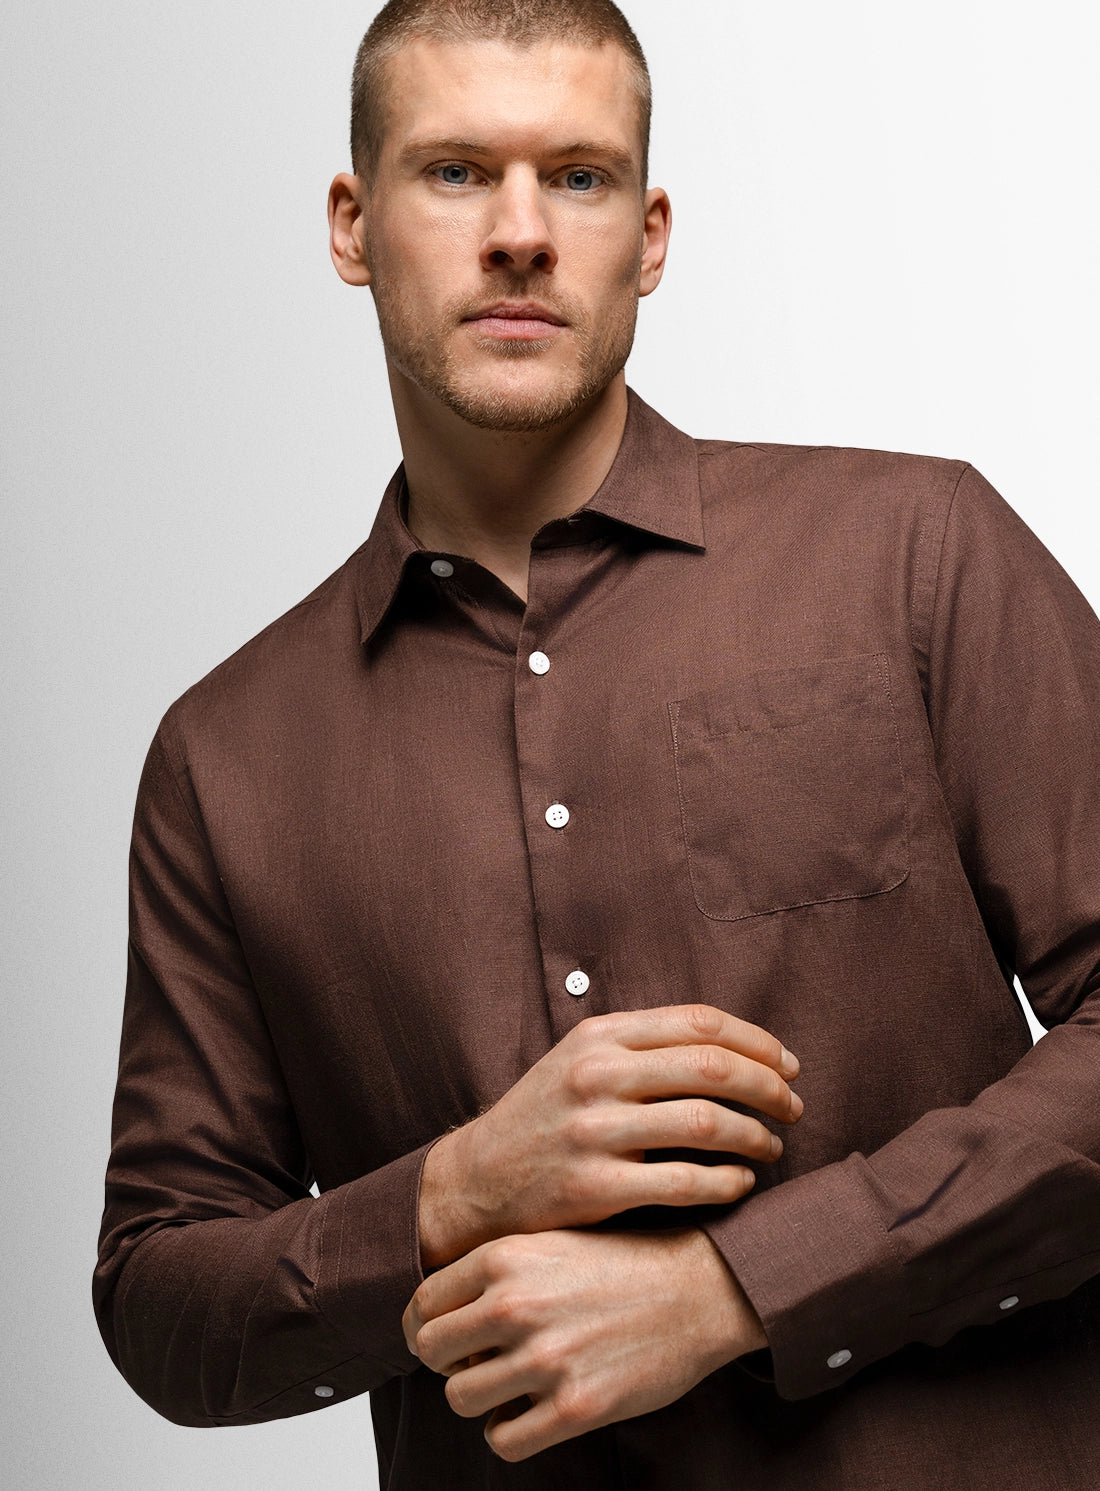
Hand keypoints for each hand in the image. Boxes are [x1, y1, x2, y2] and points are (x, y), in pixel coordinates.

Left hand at [404, 1226, 766, 1461]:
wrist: (700, 1287)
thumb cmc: (625, 1261)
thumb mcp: (553, 1242)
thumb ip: (497, 1271)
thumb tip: (442, 1314)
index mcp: (505, 1257)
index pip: (422, 1303)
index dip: (425, 1325)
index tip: (443, 1337)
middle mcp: (516, 1305)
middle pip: (431, 1351)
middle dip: (446, 1362)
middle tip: (474, 1363)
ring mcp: (545, 1358)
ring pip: (460, 1399)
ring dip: (478, 1398)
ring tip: (507, 1386)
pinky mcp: (576, 1407)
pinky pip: (504, 1439)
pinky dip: (508, 1431)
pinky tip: (529, 1414)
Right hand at [419, 1003, 801, 1266]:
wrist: (478, 1179)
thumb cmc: (546, 1115)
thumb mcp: (582, 1058)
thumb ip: (644, 1044)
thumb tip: (731, 1043)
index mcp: (601, 1034)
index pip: (701, 1023)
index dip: (758, 1042)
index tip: (789, 1065)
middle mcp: (598, 1073)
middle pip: (714, 1068)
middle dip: (769, 1087)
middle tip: (794, 1107)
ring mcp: (594, 1130)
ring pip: (707, 1123)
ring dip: (756, 1136)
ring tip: (772, 1146)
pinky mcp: (594, 1186)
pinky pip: (685, 1182)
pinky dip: (727, 1182)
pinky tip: (741, 1183)